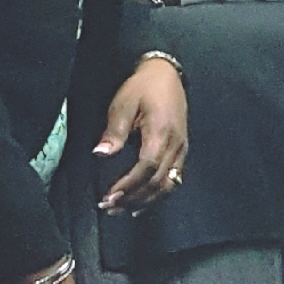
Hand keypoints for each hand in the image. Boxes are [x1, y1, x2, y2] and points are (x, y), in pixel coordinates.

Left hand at [94, 56, 188, 211]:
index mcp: (160, 133)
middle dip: (133, 198)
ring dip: (146, 200)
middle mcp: (175, 144)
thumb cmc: (143, 87)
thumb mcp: (123, 104)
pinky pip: (174, 178)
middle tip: (110, 208)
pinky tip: (145, 200)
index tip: (109, 197)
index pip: (146, 167)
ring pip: (168, 184)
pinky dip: (159, 193)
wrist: (166, 74)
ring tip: (125, 210)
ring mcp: (182, 148)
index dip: (128, 186)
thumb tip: (100, 154)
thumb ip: (114, 131)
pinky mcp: (182, 149)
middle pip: (158, 181)